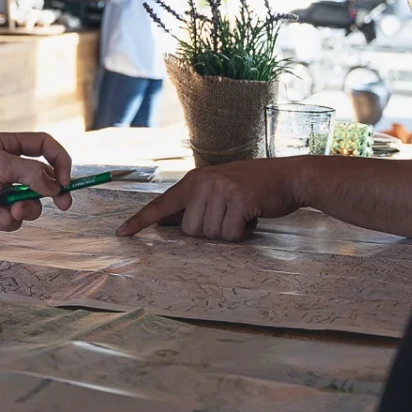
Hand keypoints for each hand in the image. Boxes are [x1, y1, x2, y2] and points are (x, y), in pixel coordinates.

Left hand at [0, 132, 74, 238]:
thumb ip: (31, 173)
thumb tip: (54, 187)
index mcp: (5, 147)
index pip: (43, 147)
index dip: (59, 161)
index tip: (65, 179)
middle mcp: (3, 168)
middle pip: (41, 179)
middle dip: (52, 192)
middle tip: (64, 204)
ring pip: (30, 204)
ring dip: (24, 209)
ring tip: (9, 210)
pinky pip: (12, 220)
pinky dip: (3, 220)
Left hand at [115, 159, 305, 241]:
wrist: (290, 176)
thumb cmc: (255, 187)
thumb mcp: (220, 188)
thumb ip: (195, 203)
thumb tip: (166, 223)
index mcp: (196, 180)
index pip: (162, 204)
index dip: (141, 221)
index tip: (122, 234)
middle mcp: (205, 182)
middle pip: (189, 230)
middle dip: (210, 232)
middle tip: (230, 217)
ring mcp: (223, 190)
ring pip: (210, 234)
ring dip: (229, 232)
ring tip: (243, 215)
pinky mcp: (240, 200)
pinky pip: (230, 234)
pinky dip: (243, 233)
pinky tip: (252, 218)